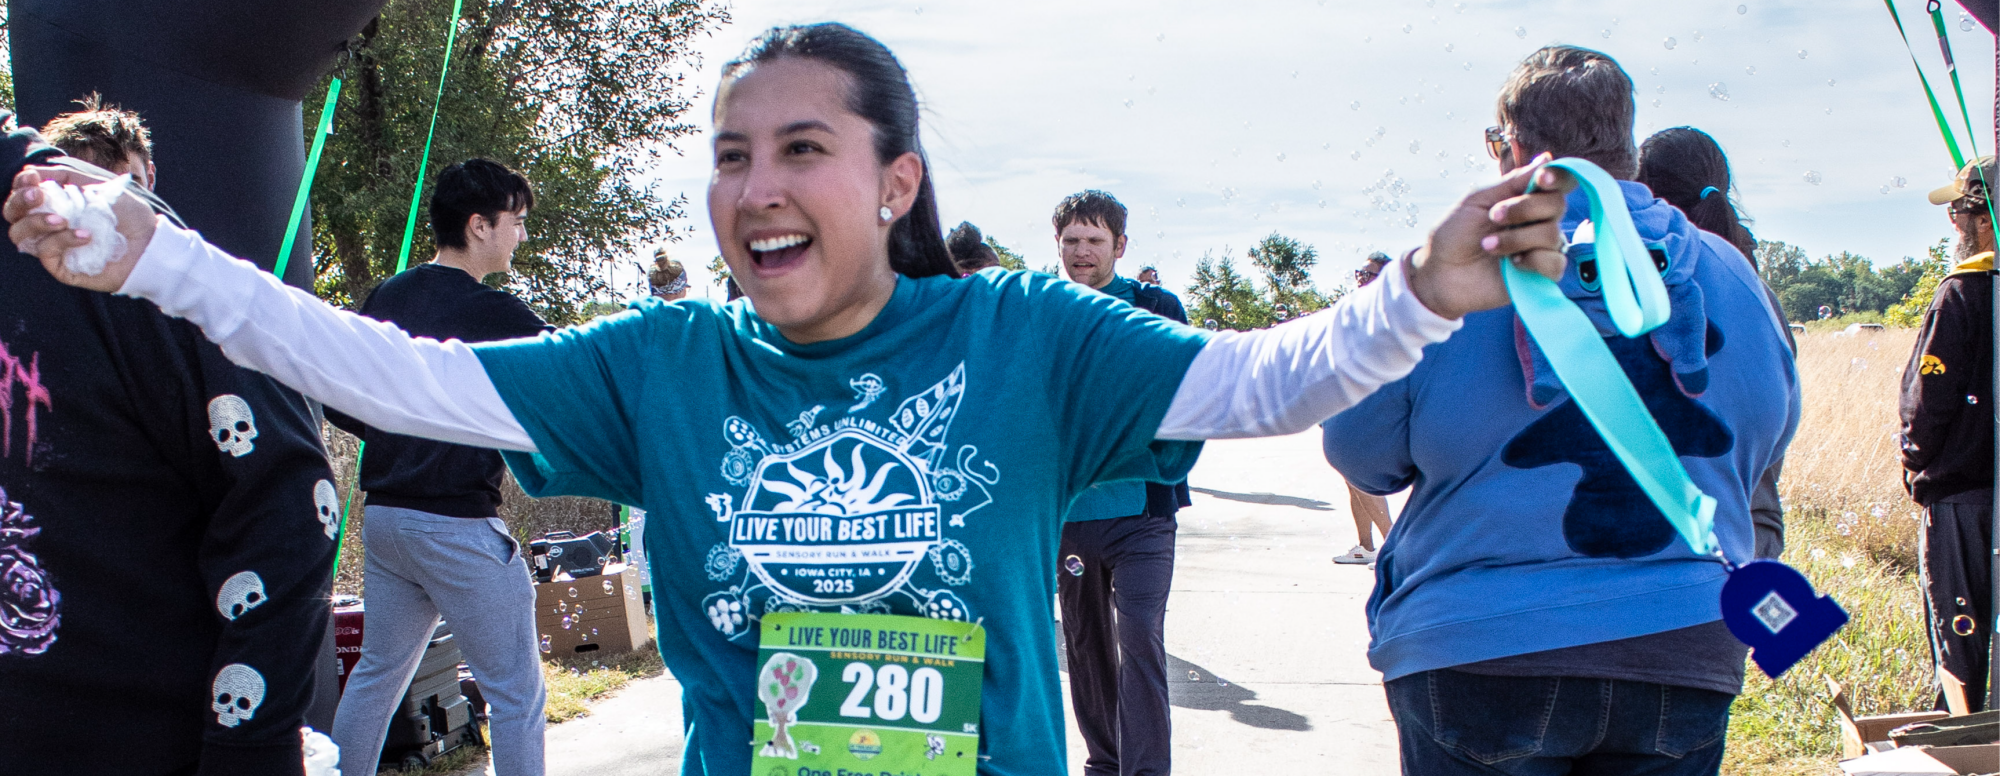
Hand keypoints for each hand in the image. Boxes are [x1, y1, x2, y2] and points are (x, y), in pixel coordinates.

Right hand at [4, 166, 157, 291]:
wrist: (152, 242)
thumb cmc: (127, 215)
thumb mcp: (97, 187)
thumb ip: (65, 177)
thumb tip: (30, 171)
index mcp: (54, 206)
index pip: (21, 196)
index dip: (20, 185)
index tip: (32, 177)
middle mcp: (48, 228)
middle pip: (13, 216)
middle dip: (20, 201)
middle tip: (38, 195)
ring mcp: (54, 248)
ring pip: (20, 235)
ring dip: (36, 222)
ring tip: (63, 219)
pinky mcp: (63, 268)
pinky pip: (46, 253)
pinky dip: (61, 240)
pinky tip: (85, 236)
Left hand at [1405, 153, 1574, 318]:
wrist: (1440, 273)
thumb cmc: (1454, 235)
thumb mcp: (1477, 201)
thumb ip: (1512, 182)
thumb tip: (1547, 159)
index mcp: (1524, 199)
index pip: (1558, 182)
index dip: (1558, 176)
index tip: (1541, 179)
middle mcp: (1537, 221)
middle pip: (1557, 204)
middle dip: (1525, 208)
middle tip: (1494, 216)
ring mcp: (1540, 248)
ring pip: (1553, 235)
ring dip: (1517, 238)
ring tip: (1488, 246)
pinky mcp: (1540, 274)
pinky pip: (1555, 263)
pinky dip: (1533, 261)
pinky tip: (1512, 264)